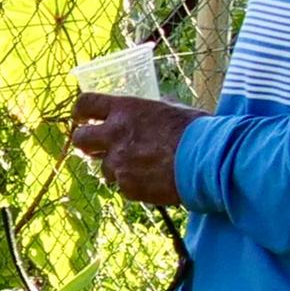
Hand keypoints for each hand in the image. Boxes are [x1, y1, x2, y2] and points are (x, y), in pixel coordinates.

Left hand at [67, 91, 196, 209]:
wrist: (209, 161)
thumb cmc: (197, 130)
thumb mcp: (172, 109)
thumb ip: (152, 109)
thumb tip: (154, 106)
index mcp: (125, 109)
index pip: (86, 104)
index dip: (80, 111)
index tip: (82, 117)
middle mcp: (115, 134)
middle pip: (80, 139)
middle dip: (86, 144)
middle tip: (97, 147)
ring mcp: (118, 163)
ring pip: (104, 168)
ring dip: (117, 168)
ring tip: (143, 167)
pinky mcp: (127, 187)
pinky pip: (122, 186)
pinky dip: (133, 184)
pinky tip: (153, 180)